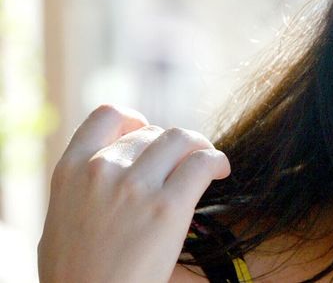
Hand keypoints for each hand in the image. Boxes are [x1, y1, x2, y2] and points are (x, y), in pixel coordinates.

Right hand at [38, 105, 230, 282]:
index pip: (108, 116)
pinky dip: (217, 161)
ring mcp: (135, 187)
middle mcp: (101, 171)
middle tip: (183, 165)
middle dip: (172, 147)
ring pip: (181, 139)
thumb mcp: (61, 219)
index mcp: (70, 170)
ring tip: (206, 163)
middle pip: (153, 132)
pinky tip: (220, 172)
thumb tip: (105, 165)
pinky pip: (203, 163)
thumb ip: (83, 186)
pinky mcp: (168, 208)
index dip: (134, 120)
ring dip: (198, 147)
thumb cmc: (76, 274)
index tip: (148, 132)